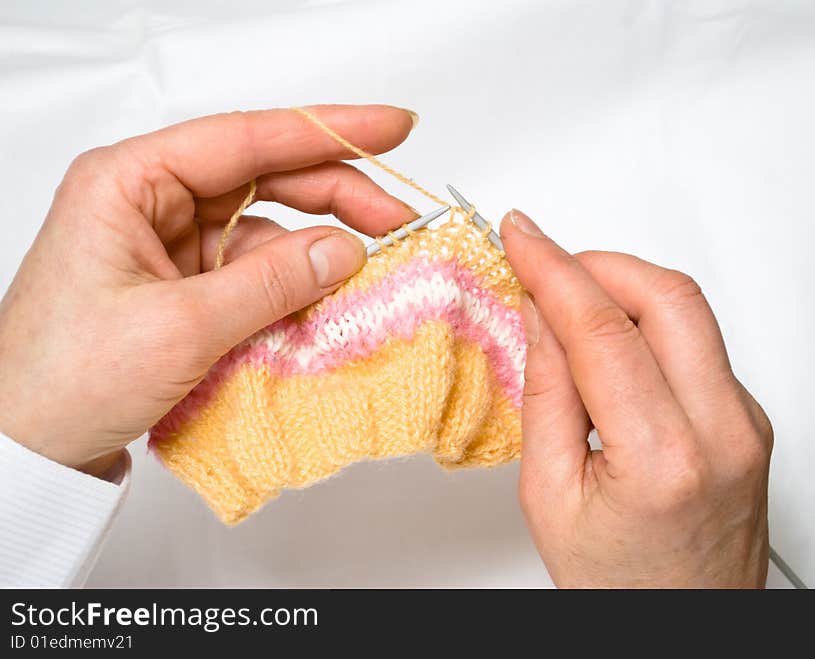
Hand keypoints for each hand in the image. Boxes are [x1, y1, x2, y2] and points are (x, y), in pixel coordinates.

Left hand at [0, 105, 417, 476]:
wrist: (26, 445)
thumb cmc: (67, 378)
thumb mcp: (180, 327)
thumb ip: (270, 283)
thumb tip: (345, 250)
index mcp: (130, 182)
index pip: (246, 138)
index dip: (327, 131)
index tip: (391, 128)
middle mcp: (151, 202)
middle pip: (264, 176)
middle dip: (335, 193)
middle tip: (397, 215)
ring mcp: (170, 245)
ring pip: (266, 227)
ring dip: (317, 248)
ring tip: (372, 268)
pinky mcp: (185, 286)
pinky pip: (255, 271)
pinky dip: (294, 285)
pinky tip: (326, 300)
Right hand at [501, 210, 771, 587]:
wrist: (683, 629)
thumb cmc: (619, 587)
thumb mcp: (549, 496)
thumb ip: (545, 394)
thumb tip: (540, 314)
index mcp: (663, 459)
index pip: (604, 330)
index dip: (554, 269)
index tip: (521, 236)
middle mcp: (724, 433)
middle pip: (667, 296)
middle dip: (597, 263)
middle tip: (545, 266)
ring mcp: (745, 424)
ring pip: (689, 311)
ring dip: (623, 289)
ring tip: (569, 308)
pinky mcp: (749, 419)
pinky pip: (698, 343)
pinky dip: (647, 325)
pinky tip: (609, 347)